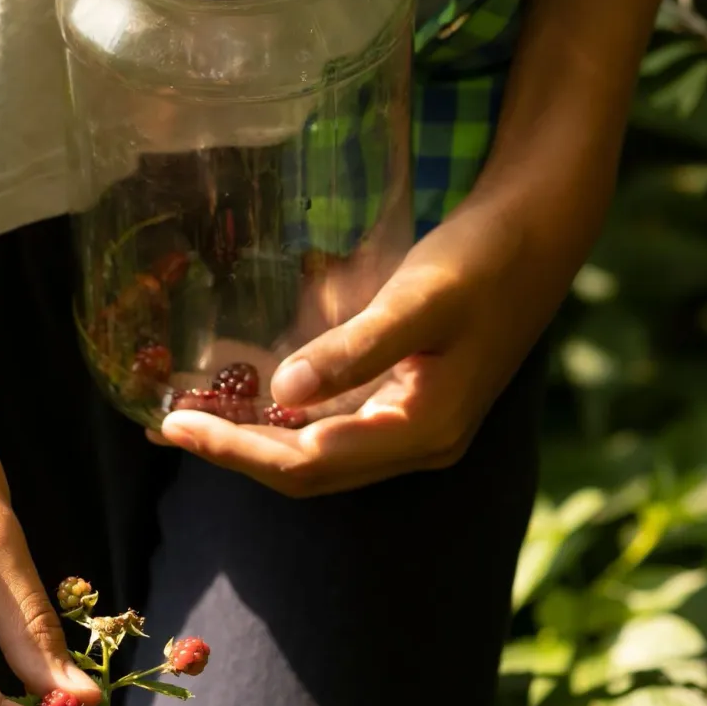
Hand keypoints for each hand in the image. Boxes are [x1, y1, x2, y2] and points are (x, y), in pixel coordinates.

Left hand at [155, 201, 572, 495]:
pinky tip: (241, 394)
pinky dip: (280, 417)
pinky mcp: (404, 403)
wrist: (539, 235)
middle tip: (166, 426)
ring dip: (252, 441)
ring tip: (187, 419)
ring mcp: (411, 428)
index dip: (236, 451)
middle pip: (307, 471)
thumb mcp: (420, 299)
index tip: (175, 425)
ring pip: (315, 453)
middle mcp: (416, 444)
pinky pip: (330, 426)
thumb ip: (354, 348)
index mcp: (422, 430)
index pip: (307, 463)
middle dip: (234, 453)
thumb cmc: (482, 259)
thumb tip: (282, 393)